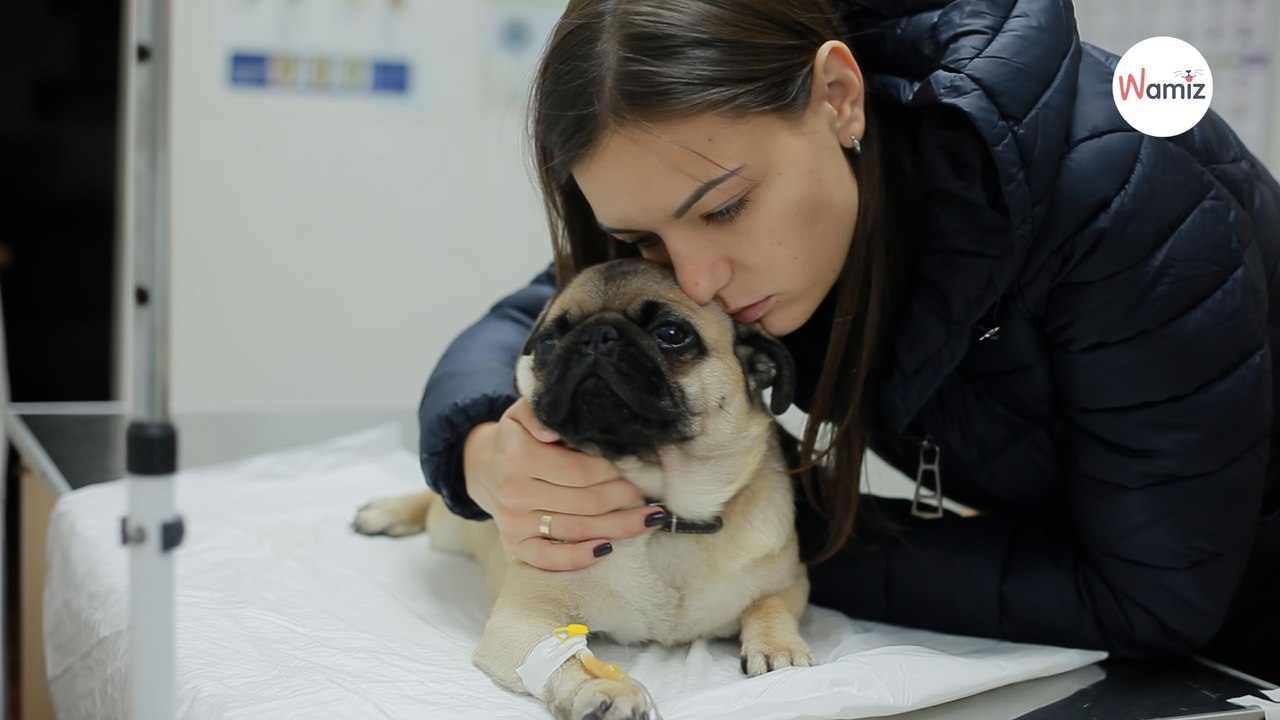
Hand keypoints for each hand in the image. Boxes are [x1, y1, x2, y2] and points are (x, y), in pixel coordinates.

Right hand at [462, 397, 665, 570]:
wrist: (482, 466)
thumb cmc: (516, 436)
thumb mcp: (525, 412)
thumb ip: (543, 412)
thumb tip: (555, 429)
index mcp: (518, 456)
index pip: (581, 471)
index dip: (614, 473)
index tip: (636, 470)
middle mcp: (514, 492)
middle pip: (585, 502)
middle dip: (624, 499)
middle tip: (648, 494)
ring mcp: (513, 522)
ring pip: (577, 529)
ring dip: (619, 527)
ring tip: (649, 520)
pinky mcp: (514, 544)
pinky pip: (548, 558)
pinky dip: (579, 557)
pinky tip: (607, 548)